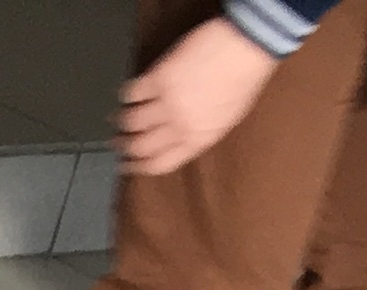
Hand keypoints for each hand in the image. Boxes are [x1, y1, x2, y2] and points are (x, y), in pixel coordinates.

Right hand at [118, 17, 275, 175]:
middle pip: (139, 146)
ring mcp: (168, 102)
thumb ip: (199, 132)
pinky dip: (126, 95)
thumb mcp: (227, 118)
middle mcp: (180, 126)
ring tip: (117, 118)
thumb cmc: (244, 78)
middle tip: (117, 143)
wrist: (249, 44)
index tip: (127, 165)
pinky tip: (127, 94)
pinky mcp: (159, 77)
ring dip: (120, 121)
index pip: (159, 165)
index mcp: (198, 139)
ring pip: (130, 122)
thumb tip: (176, 139)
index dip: (137, 168)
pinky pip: (131, 93)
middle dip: (123, 147)